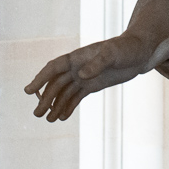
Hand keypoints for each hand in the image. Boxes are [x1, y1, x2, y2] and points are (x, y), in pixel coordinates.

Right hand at [24, 31, 152, 120]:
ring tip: (49, 120)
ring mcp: (84, 77)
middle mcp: (77, 67)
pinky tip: (62, 117)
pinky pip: (76, 97)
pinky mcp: (92, 85)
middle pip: (56, 84)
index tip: (28, 91)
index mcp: (78, 57)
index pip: (53, 68)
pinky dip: (68, 106)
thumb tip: (82, 75)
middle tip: (37, 114)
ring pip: (64, 93)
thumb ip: (98, 63)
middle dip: (45, 99)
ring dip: (55, 105)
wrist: (140, 52)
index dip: (40, 79)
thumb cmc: (126, 48)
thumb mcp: (114, 54)